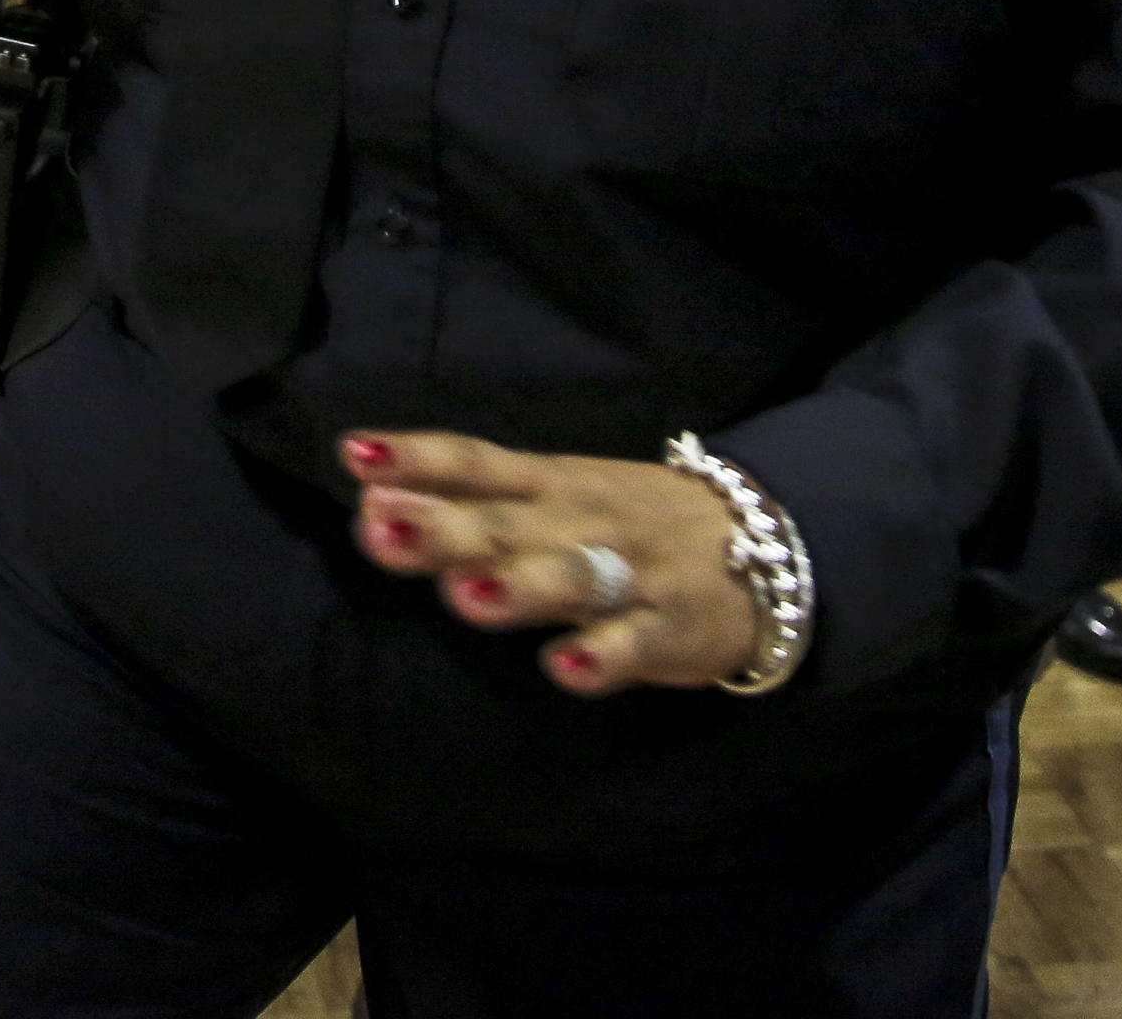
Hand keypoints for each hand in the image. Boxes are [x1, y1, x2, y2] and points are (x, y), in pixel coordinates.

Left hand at [343, 431, 762, 695]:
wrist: (766, 545)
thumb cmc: (622, 523)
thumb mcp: (550, 497)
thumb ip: (465, 502)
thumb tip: (370, 498)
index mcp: (547, 484)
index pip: (475, 463)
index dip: (416, 458)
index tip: (356, 453)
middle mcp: (580, 521)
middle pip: (507, 523)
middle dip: (444, 527)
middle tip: (382, 527)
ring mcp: (628, 574)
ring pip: (570, 577)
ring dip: (519, 585)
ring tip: (468, 595)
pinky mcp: (670, 629)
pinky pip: (633, 643)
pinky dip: (602, 656)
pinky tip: (565, 669)